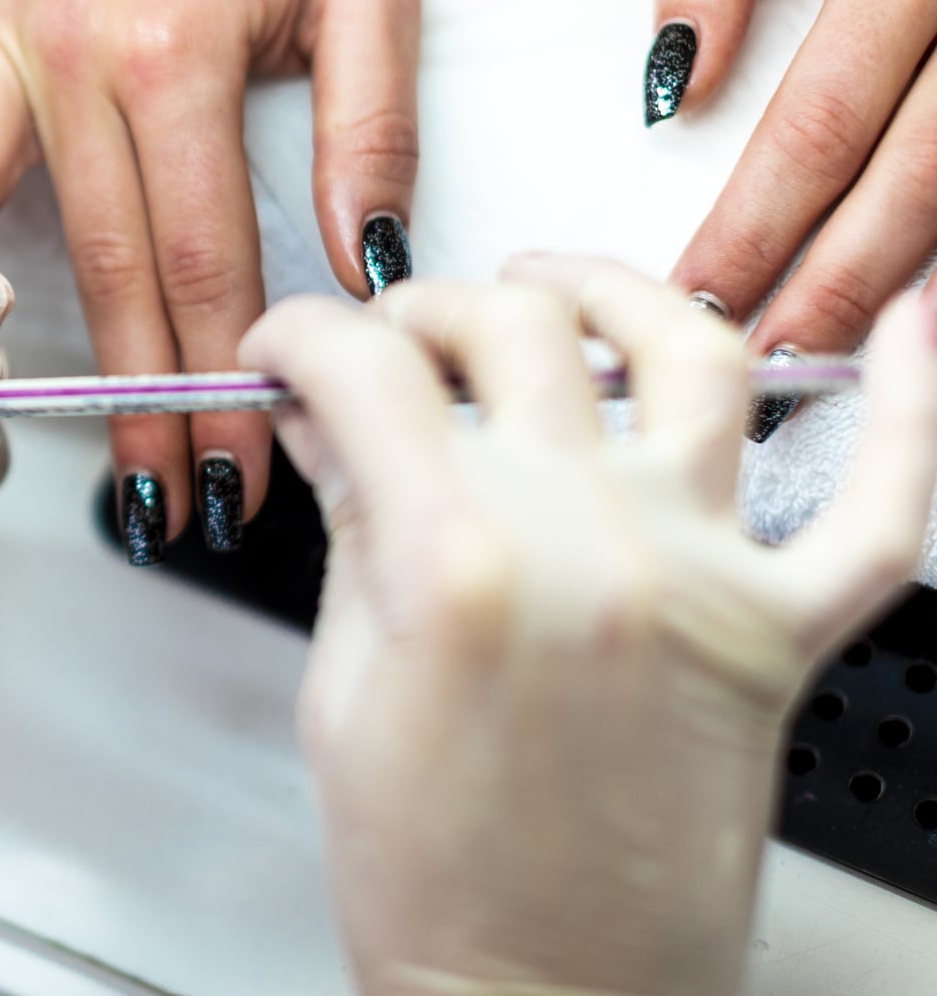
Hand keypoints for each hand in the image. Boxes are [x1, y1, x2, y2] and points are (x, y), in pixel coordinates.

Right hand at [242, 257, 936, 994]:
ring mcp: (698, 579)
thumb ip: (353, 526)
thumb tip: (335, 423)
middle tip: (387, 351)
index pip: (366, 369)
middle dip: (421, 312)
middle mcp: (587, 544)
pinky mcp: (781, 636)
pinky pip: (880, 500)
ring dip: (610, 287)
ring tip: (560, 287)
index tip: (289, 351)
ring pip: (687, 350)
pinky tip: (901, 331)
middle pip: (511, 327)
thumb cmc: (436, 877)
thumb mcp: (343, 685)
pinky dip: (907, 404)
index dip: (302, 335)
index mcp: (456, 562)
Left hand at [654, 0, 936, 436]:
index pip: (819, 124)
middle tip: (757, 362)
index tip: (695, 296)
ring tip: (812, 350)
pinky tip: (886, 307)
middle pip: (910, 185)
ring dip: (891, 290)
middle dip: (831, 287)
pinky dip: (936, 253)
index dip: (757, 226)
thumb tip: (670, 88)